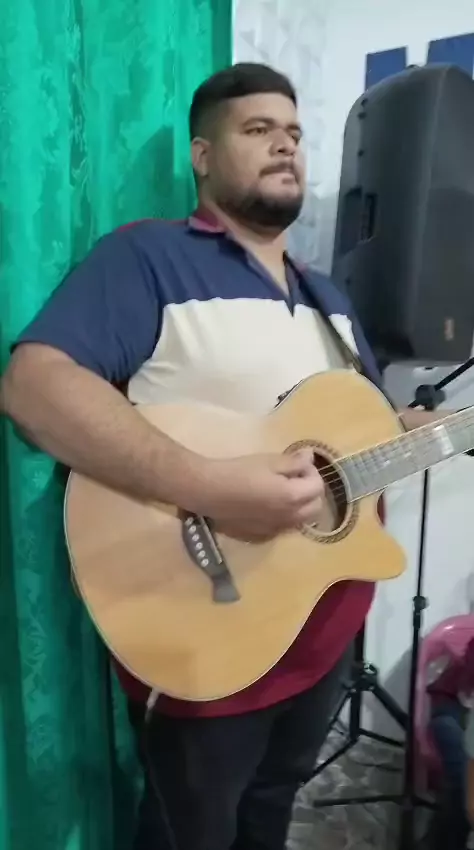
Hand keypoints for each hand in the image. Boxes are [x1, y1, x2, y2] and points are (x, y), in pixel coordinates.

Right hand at [190, 449, 324, 540]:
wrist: (207, 491)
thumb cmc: (238, 471)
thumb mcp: (268, 461)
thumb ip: (293, 462)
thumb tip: (310, 457)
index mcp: (293, 497)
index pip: (318, 486)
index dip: (311, 472)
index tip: (297, 464)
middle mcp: (289, 518)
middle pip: (315, 508)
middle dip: (310, 492)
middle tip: (293, 477)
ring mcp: (275, 529)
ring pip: (300, 521)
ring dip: (299, 506)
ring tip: (281, 491)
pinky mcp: (261, 535)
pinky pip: (282, 528)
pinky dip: (283, 516)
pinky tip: (266, 505)